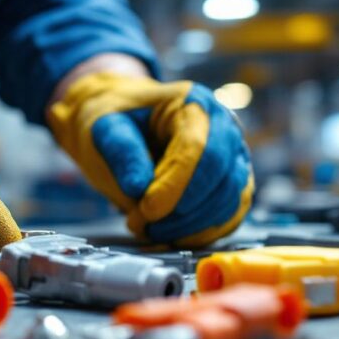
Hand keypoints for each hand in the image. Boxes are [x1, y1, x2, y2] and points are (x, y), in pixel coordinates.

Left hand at [48, 73, 252, 246]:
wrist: (124, 121)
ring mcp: (233, 155)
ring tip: (148, 228)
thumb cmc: (116, 121)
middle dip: (180, 210)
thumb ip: (122, 153)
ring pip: (230, 199)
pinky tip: (169, 235)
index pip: (196, 147)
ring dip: (190, 226)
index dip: (174, 185)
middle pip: (221, 176)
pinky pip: (230, 214)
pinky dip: (202, 233)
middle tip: (138, 222)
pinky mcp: (233, 182)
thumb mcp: (105, 127)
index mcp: (192, 103)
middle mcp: (223, 126)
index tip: (145, 210)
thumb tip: (139, 188)